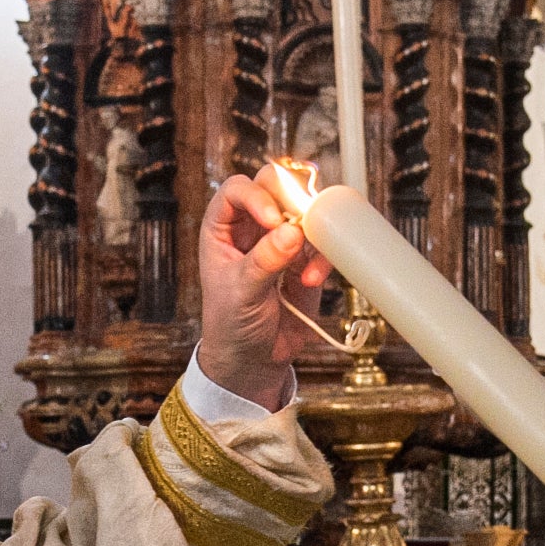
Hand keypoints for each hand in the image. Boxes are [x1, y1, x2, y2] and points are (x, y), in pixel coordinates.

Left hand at [197, 173, 324, 403]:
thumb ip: (264, 261)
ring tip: (306, 265)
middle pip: (274, 186)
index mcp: (222, 228)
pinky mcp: (306, 260)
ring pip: (304, 210)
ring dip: (312, 231)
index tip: (272, 219)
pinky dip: (322, 259)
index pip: (237, 190)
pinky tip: (311, 281)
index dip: (256, 196)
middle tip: (303, 215)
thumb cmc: (231, 323)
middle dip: (291, 197)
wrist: (254, 359)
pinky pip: (322, 244)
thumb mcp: (240, 293)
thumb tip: (291, 230)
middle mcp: (252, 227)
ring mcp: (281, 240)